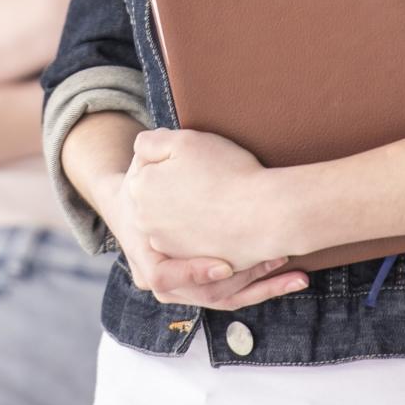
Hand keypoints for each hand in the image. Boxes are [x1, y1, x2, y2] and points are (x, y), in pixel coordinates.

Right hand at [95, 148, 306, 311]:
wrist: (134, 207)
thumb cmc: (145, 184)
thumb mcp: (143, 164)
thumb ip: (150, 149)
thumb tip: (156, 141)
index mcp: (145, 255)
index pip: (163, 277)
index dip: (194, 273)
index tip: (225, 265)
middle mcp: (164, 281)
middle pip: (206, 293)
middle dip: (244, 276)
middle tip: (278, 258)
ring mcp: (187, 288)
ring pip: (228, 297)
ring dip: (263, 283)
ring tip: (291, 264)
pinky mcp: (207, 287)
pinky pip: (240, 296)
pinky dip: (268, 288)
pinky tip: (295, 278)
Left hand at [124, 128, 292, 273]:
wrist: (265, 214)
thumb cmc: (227, 172)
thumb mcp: (184, 140)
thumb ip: (153, 141)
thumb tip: (143, 147)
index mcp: (139, 189)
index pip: (151, 168)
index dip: (177, 162)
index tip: (200, 163)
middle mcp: (145, 222)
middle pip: (162, 197)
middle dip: (180, 189)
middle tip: (212, 180)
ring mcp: (167, 246)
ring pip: (178, 222)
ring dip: (193, 214)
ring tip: (222, 202)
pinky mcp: (191, 264)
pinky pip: (196, 245)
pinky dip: (207, 235)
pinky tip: (227, 222)